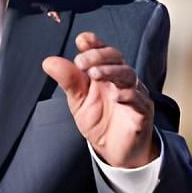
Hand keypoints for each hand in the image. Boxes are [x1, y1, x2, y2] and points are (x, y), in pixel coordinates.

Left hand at [42, 31, 156, 168]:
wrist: (115, 151)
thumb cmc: (100, 123)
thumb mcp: (78, 101)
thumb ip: (68, 81)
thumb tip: (49, 62)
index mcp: (105, 72)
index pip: (102, 51)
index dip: (94, 43)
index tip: (82, 41)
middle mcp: (121, 79)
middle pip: (116, 57)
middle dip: (98, 56)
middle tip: (81, 63)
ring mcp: (134, 94)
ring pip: (128, 75)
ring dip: (111, 72)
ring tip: (95, 74)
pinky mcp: (142, 111)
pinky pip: (139, 99)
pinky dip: (128, 95)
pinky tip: (116, 97)